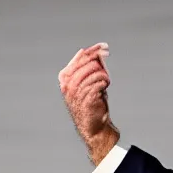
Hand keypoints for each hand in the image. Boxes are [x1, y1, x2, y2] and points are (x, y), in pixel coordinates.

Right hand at [58, 43, 119, 163]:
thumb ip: (90, 67)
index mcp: (65, 77)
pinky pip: (99, 82)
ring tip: (105, 82)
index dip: (93, 50)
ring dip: (103, 76)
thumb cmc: (92, 103)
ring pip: (94, 72)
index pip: (80, 57)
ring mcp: (76, 91)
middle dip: (100, 61)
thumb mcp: (88, 82)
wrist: (94, 126)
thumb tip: (97, 51)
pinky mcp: (86, 98)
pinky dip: (104, 83)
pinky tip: (104, 87)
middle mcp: (68, 84)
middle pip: (88, 62)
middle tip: (107, 66)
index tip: (104, 46)